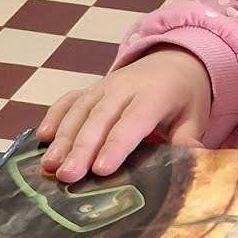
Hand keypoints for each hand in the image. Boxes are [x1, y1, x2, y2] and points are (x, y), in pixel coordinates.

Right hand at [38, 50, 211, 182]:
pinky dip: (54, 116)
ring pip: (79, 111)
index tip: (100, 170)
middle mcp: (124, 87)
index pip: (133, 121)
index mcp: (154, 94)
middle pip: (99, 118)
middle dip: (81, 148)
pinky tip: (42, 137)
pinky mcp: (90, 89)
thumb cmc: (184, 96)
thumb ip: (188, 136)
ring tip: (49, 166)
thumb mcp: (194, 115)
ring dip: (62, 138)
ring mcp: (103, 86)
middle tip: (66, 176)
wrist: (172, 61)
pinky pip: (68, 100)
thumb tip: (194, 157)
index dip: (116, 145)